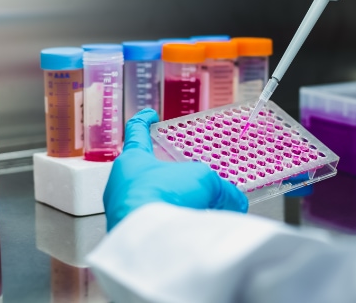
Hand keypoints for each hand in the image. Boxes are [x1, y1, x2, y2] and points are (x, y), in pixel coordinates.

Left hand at [103, 109, 247, 230]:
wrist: (148, 240)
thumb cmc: (161, 196)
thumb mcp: (202, 180)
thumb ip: (220, 188)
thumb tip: (235, 201)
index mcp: (132, 160)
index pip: (135, 132)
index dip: (143, 121)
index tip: (148, 115)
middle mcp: (120, 184)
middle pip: (144, 173)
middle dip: (166, 177)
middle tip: (184, 180)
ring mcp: (121, 211)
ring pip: (149, 202)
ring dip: (170, 205)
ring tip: (193, 213)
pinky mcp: (128, 235)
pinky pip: (152, 227)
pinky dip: (169, 227)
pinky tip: (186, 232)